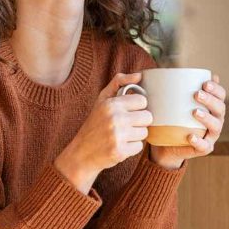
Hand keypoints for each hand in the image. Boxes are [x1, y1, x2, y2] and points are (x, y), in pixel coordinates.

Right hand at [55, 72, 152, 192]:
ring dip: (135, 135)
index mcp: (111, 104)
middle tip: (126, 125)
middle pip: (147, 117)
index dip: (137, 107)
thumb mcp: (102, 100)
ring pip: (144, 132)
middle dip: (139, 122)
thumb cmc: (94, 124)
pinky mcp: (120, 151)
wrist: (81, 153)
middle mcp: (115, 118)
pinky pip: (139, 147)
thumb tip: (139, 75)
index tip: (128, 111)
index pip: (142, 101)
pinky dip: (131, 148)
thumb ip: (119, 83)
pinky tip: (120, 145)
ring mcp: (118, 136)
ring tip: (121, 135)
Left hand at [149, 74, 226, 168]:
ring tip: (195, 112)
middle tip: (197, 94)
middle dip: (211, 100)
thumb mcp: (171, 102)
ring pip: (216, 126)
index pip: (220, 95)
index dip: (216, 88)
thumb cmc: (171, 117)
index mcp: (211, 106)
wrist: (166, 144)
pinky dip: (199, 142)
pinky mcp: (204, 148)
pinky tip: (190, 136)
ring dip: (207, 118)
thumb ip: (171, 88)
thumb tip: (162, 71)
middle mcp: (215, 119)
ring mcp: (211, 135)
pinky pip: (205, 146)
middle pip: (220, 108)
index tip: (204, 83)